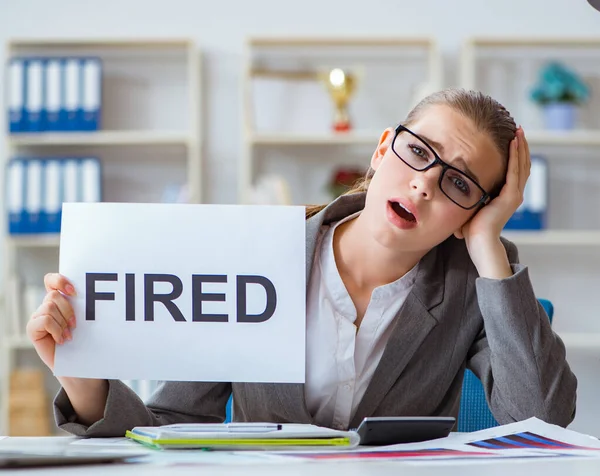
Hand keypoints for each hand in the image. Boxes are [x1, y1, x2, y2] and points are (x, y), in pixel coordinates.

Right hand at [26, 273, 76, 370]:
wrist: (78, 361)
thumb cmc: (84, 339)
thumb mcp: (85, 319)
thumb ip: (83, 305)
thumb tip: (92, 291)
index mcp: (58, 300)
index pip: (51, 280)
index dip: (59, 280)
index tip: (74, 291)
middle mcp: (46, 306)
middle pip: (53, 295)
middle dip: (68, 310)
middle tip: (75, 325)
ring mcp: (37, 317)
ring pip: (49, 307)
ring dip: (62, 322)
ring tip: (69, 334)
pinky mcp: (32, 329)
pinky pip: (44, 320)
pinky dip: (56, 330)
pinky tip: (61, 340)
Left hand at [455, 127, 530, 277]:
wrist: (478, 242)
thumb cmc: (471, 229)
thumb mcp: (470, 205)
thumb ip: (467, 195)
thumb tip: (451, 186)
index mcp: (506, 196)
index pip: (514, 170)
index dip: (515, 154)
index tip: (511, 139)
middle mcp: (514, 194)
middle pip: (521, 164)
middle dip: (520, 146)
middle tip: (519, 129)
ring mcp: (514, 195)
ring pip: (521, 165)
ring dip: (520, 147)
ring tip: (519, 131)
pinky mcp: (510, 196)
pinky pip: (514, 171)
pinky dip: (515, 156)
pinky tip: (513, 143)